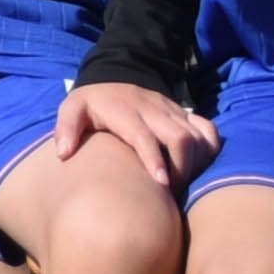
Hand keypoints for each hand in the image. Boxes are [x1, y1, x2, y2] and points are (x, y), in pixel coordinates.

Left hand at [48, 79, 216, 189]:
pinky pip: (208, 130)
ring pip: (198, 135)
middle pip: (180, 137)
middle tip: (172, 192)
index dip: (155, 159)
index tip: (162, 184)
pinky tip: (200, 167)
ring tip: (184, 184)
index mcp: (124, 111)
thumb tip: (63, 153)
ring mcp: (172, 110)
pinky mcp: (184, 113)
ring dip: (197, 162)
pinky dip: (210, 149)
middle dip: (182, 168)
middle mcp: (152, 109)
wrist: (111, 82)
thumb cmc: (91, 105)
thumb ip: (66, 128)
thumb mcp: (71, 109)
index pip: (144, 136)